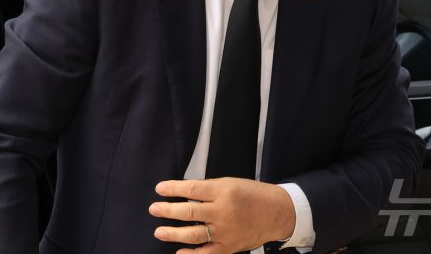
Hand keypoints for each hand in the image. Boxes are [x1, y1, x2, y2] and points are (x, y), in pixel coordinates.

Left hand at [149, 177, 295, 252]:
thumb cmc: (254, 195)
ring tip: (159, 231)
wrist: (277, 212)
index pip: (192, 190)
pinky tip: (179, 253)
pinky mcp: (229, 246)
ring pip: (194, 234)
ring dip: (173, 233)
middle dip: (168, 211)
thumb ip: (209, 189)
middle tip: (154, 209)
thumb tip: (184, 192)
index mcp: (224, 191)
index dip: (173, 189)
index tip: (160, 188)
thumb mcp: (231, 183)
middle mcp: (224, 211)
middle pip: (189, 212)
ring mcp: (226, 231)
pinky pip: (207, 253)